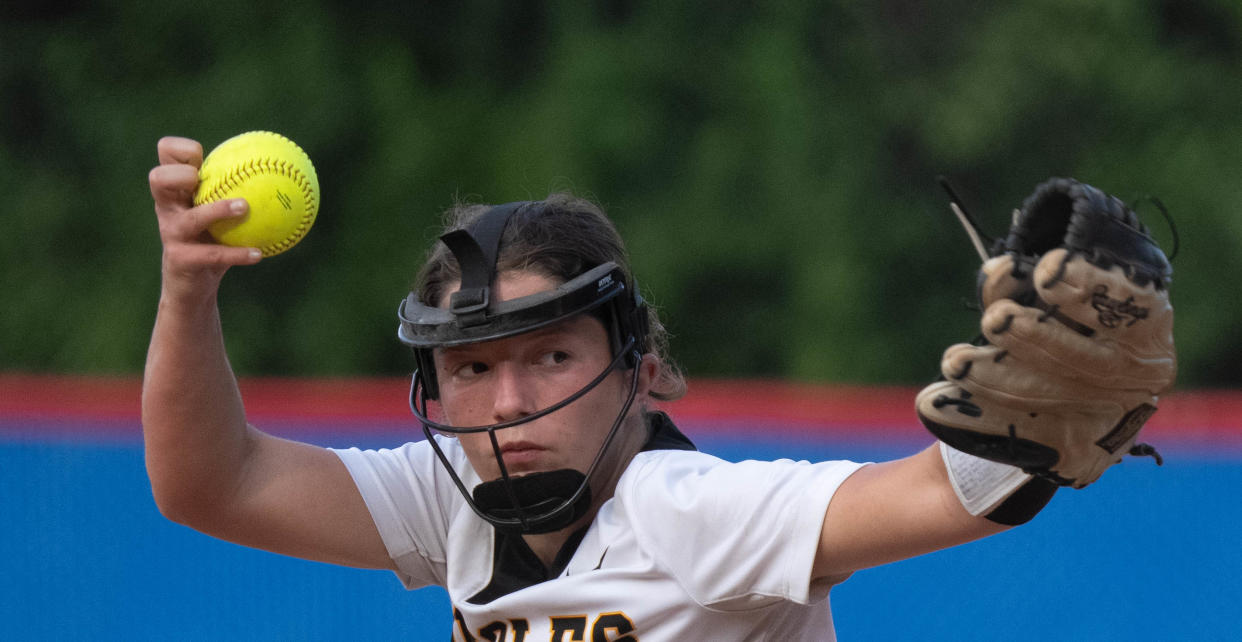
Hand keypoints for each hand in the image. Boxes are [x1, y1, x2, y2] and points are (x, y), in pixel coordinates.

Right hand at [149, 136, 260, 299]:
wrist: (190, 286)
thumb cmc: (210, 241)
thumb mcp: (218, 215)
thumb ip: (237, 191)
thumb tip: (284, 168)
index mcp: (175, 191)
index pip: (165, 154)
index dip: (181, 149)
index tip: (203, 155)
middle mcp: (168, 208)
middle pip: (158, 178)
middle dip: (179, 173)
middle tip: (201, 177)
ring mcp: (171, 234)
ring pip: (192, 218)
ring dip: (218, 210)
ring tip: (245, 206)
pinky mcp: (180, 259)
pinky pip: (213, 254)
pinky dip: (237, 253)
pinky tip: (259, 253)